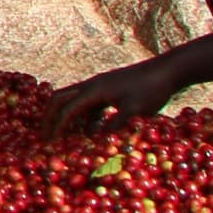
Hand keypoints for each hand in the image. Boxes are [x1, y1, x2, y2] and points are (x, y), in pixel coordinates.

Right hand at [48, 55, 186, 135]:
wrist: (167, 70)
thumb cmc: (151, 89)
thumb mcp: (134, 112)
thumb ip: (114, 127)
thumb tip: (96, 142)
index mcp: (95, 90)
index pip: (68, 108)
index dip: (57, 126)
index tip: (49, 143)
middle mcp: (92, 85)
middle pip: (61, 98)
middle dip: (51, 117)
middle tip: (45, 136)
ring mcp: (100, 86)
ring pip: (74, 100)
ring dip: (67, 117)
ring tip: (65, 137)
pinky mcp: (109, 89)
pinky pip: (89, 104)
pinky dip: (85, 118)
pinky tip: (92, 132)